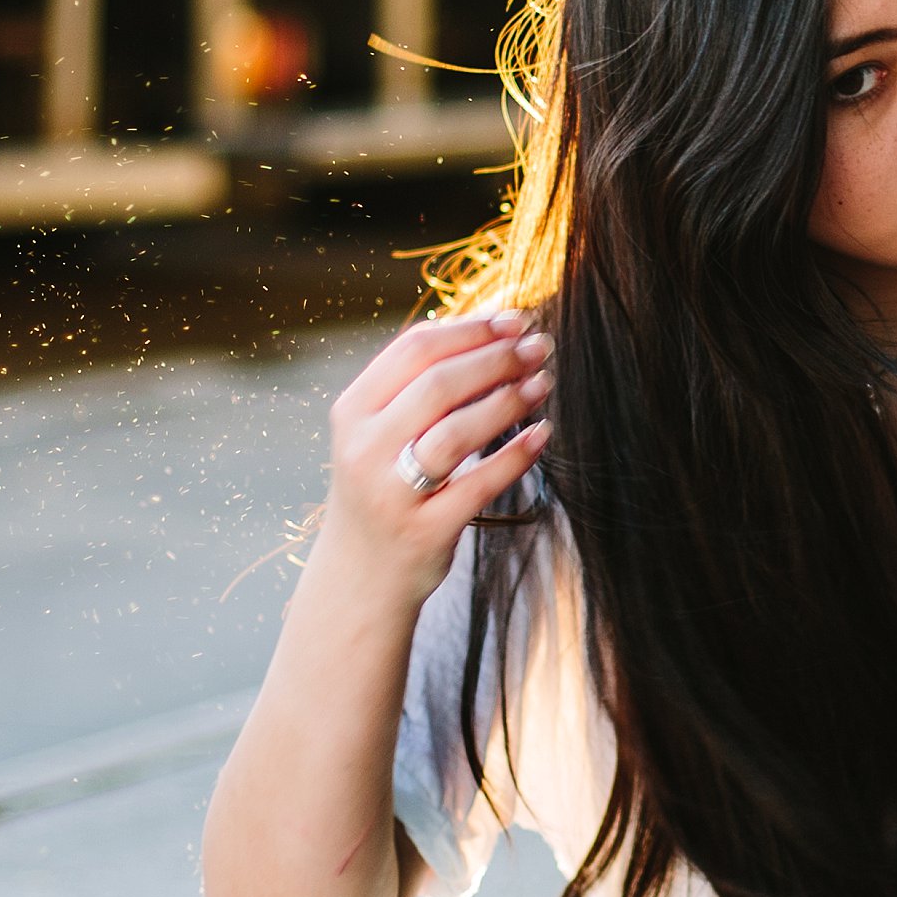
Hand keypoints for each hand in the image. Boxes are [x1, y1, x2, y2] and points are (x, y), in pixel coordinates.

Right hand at [315, 311, 551, 606]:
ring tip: (543, 382)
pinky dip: (515, 456)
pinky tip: (543, 435)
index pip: (414, 350)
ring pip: (457, 432)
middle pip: (438, 385)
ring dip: (508, 401)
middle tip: (539, 346)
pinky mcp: (424, 531)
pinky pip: (478, 485)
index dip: (471, 329)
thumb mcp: (378, 433)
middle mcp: (364, 449)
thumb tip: (487, 326)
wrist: (359, 576)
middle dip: (496, 358)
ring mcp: (392, 493)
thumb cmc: (383, 488)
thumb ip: (415, 386)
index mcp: (353, 412)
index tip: (514, 320)